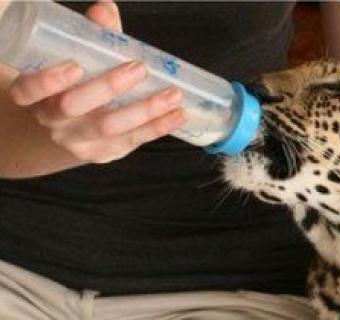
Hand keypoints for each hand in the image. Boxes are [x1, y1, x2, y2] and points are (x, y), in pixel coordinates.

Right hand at [7, 1, 185, 163]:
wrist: (73, 127)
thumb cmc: (77, 83)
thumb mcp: (78, 58)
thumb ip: (92, 36)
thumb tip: (105, 12)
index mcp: (36, 95)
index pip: (28, 90)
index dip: (47, 81)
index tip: (73, 66)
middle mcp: (54, 121)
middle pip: (75, 107)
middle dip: (108, 87)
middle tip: (137, 68)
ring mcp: (79, 140)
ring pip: (110, 127)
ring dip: (145, 109)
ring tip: (172, 93)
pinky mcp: (106, 152)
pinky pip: (134, 140)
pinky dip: (159, 127)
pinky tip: (178, 114)